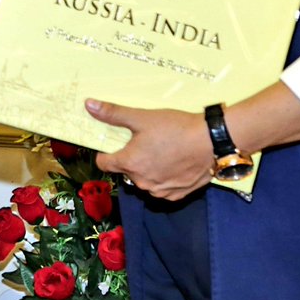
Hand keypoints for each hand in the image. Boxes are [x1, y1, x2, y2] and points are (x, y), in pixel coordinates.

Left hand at [85, 99, 212, 200]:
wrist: (211, 141)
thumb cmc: (174, 128)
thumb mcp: (141, 117)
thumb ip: (113, 113)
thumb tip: (88, 105)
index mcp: (130, 163)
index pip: (104, 163)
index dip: (106, 152)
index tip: (114, 143)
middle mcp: (142, 182)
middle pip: (126, 170)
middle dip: (130, 157)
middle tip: (144, 141)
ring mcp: (160, 191)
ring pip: (144, 180)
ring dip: (147, 168)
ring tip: (161, 150)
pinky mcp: (177, 195)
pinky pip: (162, 187)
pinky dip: (163, 177)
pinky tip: (173, 162)